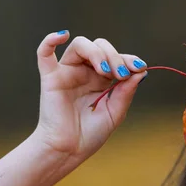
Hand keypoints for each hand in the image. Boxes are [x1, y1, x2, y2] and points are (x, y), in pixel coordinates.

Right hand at [32, 31, 147, 160]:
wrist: (69, 150)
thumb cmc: (91, 133)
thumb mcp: (116, 111)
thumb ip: (126, 91)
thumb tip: (141, 71)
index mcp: (102, 79)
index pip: (117, 58)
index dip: (129, 59)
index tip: (140, 68)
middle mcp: (86, 72)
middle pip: (101, 47)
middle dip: (115, 56)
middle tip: (120, 74)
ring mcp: (68, 72)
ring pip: (81, 45)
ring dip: (97, 52)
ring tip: (105, 71)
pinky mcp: (51, 78)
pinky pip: (44, 53)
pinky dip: (50, 40)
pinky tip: (62, 35)